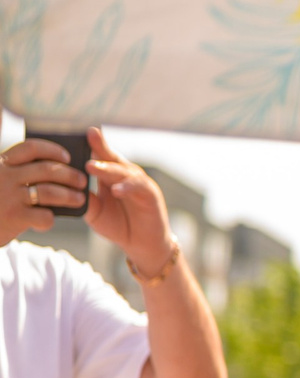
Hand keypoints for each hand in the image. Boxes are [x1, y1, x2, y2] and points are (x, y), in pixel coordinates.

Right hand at [0, 135, 86, 246]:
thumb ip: (19, 174)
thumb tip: (59, 170)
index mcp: (1, 163)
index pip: (30, 148)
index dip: (53, 151)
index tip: (67, 157)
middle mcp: (4, 176)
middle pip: (47, 170)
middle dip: (70, 175)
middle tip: (82, 181)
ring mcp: (8, 196)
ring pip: (50, 192)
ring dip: (69, 196)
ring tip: (78, 199)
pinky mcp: (13, 217)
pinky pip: (44, 216)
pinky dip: (49, 219)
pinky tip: (48, 221)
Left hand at [81, 130, 175, 266]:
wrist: (141, 244)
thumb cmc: (118, 224)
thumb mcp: (95, 211)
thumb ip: (86, 198)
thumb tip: (71, 187)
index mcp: (109, 175)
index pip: (99, 155)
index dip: (91, 144)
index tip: (77, 133)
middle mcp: (125, 175)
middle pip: (111, 157)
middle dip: (100, 146)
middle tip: (88, 136)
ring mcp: (139, 183)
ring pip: (123, 171)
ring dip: (108, 168)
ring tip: (91, 166)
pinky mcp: (151, 194)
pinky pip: (138, 187)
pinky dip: (127, 188)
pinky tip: (116, 190)